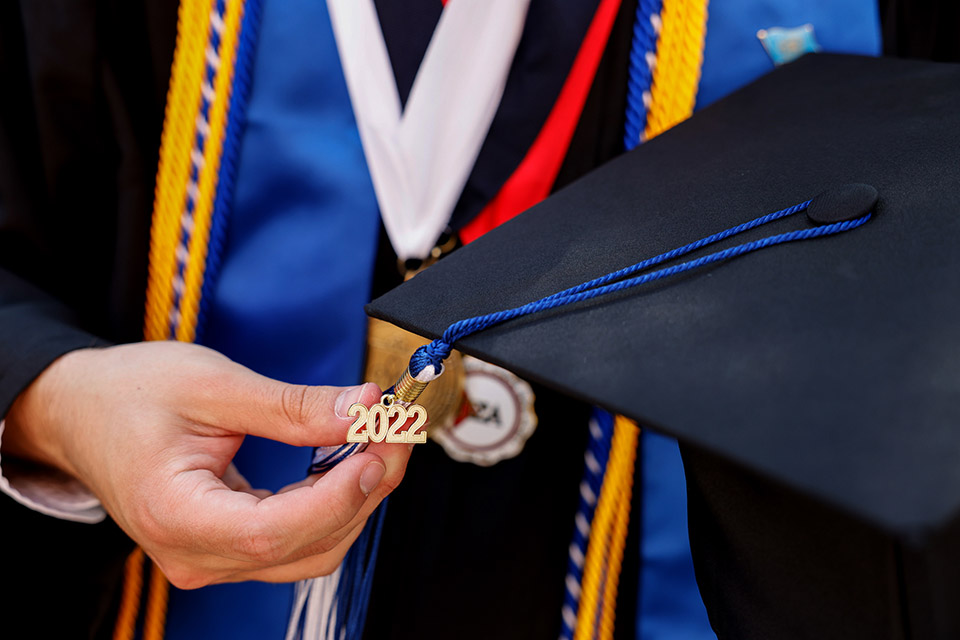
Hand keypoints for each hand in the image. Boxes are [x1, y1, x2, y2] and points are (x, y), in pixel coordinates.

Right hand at [3, 341, 409, 587]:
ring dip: (358, 497)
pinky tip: (349, 458)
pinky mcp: (228, 546)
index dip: (340, 494)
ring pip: (312, 548)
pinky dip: (333, 501)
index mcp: (175, 516)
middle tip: (398, 427)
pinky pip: (298, 539)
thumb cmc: (129, 394)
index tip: (381, 447)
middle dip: (367, 487)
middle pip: (307, 544)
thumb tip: (364, 409)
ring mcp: (213, 557)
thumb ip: (293, 406)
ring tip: (380, 438)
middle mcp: (196, 554)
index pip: (275, 531)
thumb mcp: (212, 385)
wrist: (82, 411)